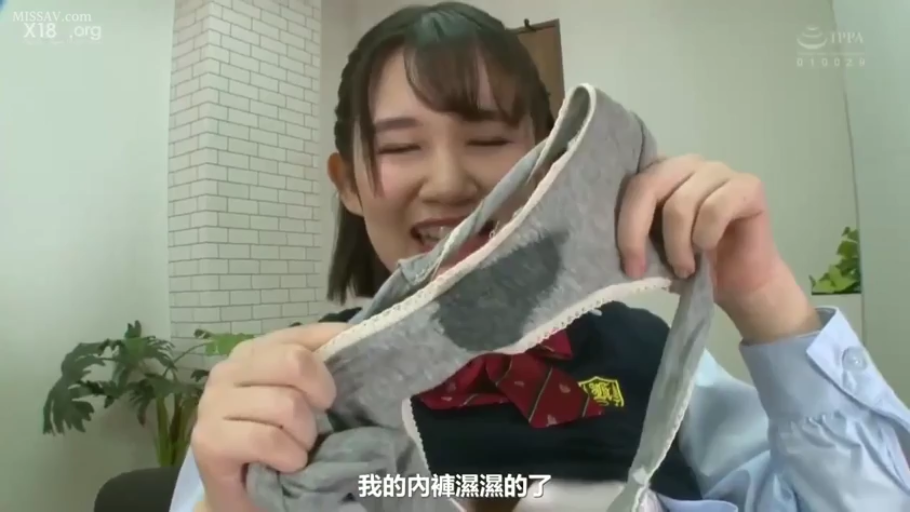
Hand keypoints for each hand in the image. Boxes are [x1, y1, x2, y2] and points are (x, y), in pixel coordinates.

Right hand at [191, 322, 347, 511]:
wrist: (248, 495)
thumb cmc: (282, 443)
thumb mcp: (307, 398)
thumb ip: (324, 363)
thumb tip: (354, 332)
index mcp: (255, 351)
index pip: (306, 335)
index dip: (335, 361)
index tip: (338, 393)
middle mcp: (229, 369)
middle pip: (295, 361)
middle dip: (320, 398)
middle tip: (318, 426)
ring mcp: (213, 402)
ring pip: (285, 404)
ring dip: (305, 436)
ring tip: (298, 449)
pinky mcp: (208, 438)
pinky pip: (266, 438)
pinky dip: (288, 456)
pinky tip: (288, 464)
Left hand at [617, 155, 819, 341]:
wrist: (739, 284)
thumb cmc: (692, 263)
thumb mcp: (651, 249)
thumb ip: (633, 233)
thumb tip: (600, 236)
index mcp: (660, 173)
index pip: (631, 184)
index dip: (625, 224)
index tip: (629, 264)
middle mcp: (687, 164)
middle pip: (649, 186)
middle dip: (638, 232)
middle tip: (642, 268)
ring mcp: (718, 171)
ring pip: (681, 203)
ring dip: (678, 244)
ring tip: (684, 267)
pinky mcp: (748, 186)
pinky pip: (715, 208)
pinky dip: (705, 237)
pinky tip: (707, 251)